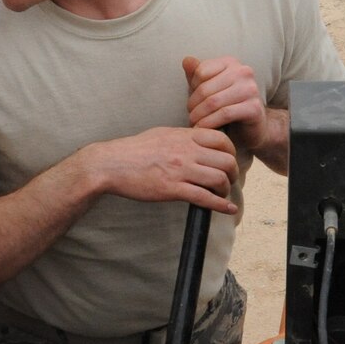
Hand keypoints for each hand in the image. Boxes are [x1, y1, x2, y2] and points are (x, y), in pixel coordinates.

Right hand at [81, 125, 238, 213]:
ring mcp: (180, 170)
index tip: (229, 160)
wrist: (111, 164)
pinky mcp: (173, 189)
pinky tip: (228, 209)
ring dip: (226, 189)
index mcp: (183, 136)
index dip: (231, 151)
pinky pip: (204, 198)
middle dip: (233, 173)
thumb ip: (183, 138)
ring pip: (218, 179)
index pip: (221, 139)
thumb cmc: (134, 150)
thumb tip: (198, 142)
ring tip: (223, 194)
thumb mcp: (162, 135)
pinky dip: (221, 205)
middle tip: (229, 179)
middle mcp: (186, 151)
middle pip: (226, 160)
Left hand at [184, 55, 268, 152]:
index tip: (192, 102)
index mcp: (231, 63)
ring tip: (194, 124)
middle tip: (190, 117)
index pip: (201, 71)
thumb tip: (186, 60)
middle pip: (205, 88)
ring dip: (199, 116)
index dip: (192, 89)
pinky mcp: (254, 108)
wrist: (251, 128)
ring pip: (213, 102)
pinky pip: (224, 114)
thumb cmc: (226, 105)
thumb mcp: (208, 89)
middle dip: (193, 106)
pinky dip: (209, 123)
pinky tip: (203, 129)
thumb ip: (196, 74)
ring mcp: (251, 89)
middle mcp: (243, 72)